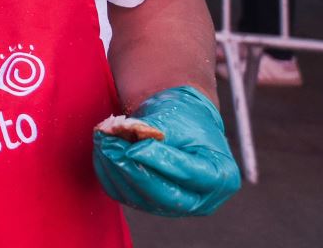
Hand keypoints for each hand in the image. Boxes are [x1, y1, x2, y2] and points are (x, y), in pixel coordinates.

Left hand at [92, 86, 239, 216]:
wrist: (175, 122)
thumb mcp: (177, 119)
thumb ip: (155, 131)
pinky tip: (102, 150)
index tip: (135, 146)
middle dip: (134, 170)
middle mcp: (201, 200)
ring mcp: (173, 206)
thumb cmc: (183, 117)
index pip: (189, 174)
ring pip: (139, 198)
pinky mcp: (147, 202)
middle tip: (111, 145)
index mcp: (220, 177)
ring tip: (104, 140)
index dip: (160, 161)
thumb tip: (127, 139)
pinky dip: (108, 172)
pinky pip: (122, 193)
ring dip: (115, 169)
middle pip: (165, 195)